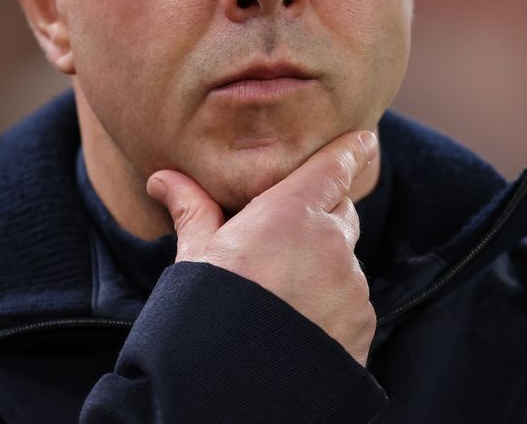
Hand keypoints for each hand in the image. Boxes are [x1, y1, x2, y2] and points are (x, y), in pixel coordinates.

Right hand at [146, 130, 378, 365]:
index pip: (334, 166)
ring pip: (345, 259)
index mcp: (289, 213)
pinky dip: (333, 302)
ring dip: (325, 264)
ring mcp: (350, 285)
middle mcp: (329, 242)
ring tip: (284, 291)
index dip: (349, 150)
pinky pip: (353, 300)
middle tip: (288, 232)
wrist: (234, 387)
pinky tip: (300, 320)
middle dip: (322, 213)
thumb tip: (163, 177)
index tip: (363, 139)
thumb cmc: (207, 311)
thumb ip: (192, 210)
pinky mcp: (362, 324)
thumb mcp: (196, 256)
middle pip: (341, 210)